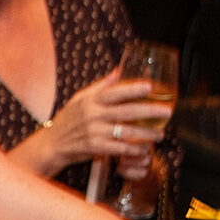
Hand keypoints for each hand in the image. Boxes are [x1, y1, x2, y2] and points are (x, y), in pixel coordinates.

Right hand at [42, 68, 167, 175]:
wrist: (51, 144)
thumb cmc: (68, 120)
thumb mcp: (80, 98)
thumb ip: (102, 86)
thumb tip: (120, 69)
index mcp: (91, 101)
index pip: (115, 92)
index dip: (133, 89)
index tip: (150, 87)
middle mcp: (92, 115)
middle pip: (126, 112)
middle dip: (149, 111)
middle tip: (168, 111)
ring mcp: (93, 132)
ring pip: (126, 132)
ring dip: (146, 134)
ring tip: (161, 134)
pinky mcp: (94, 148)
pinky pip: (118, 148)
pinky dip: (133, 150)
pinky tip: (144, 149)